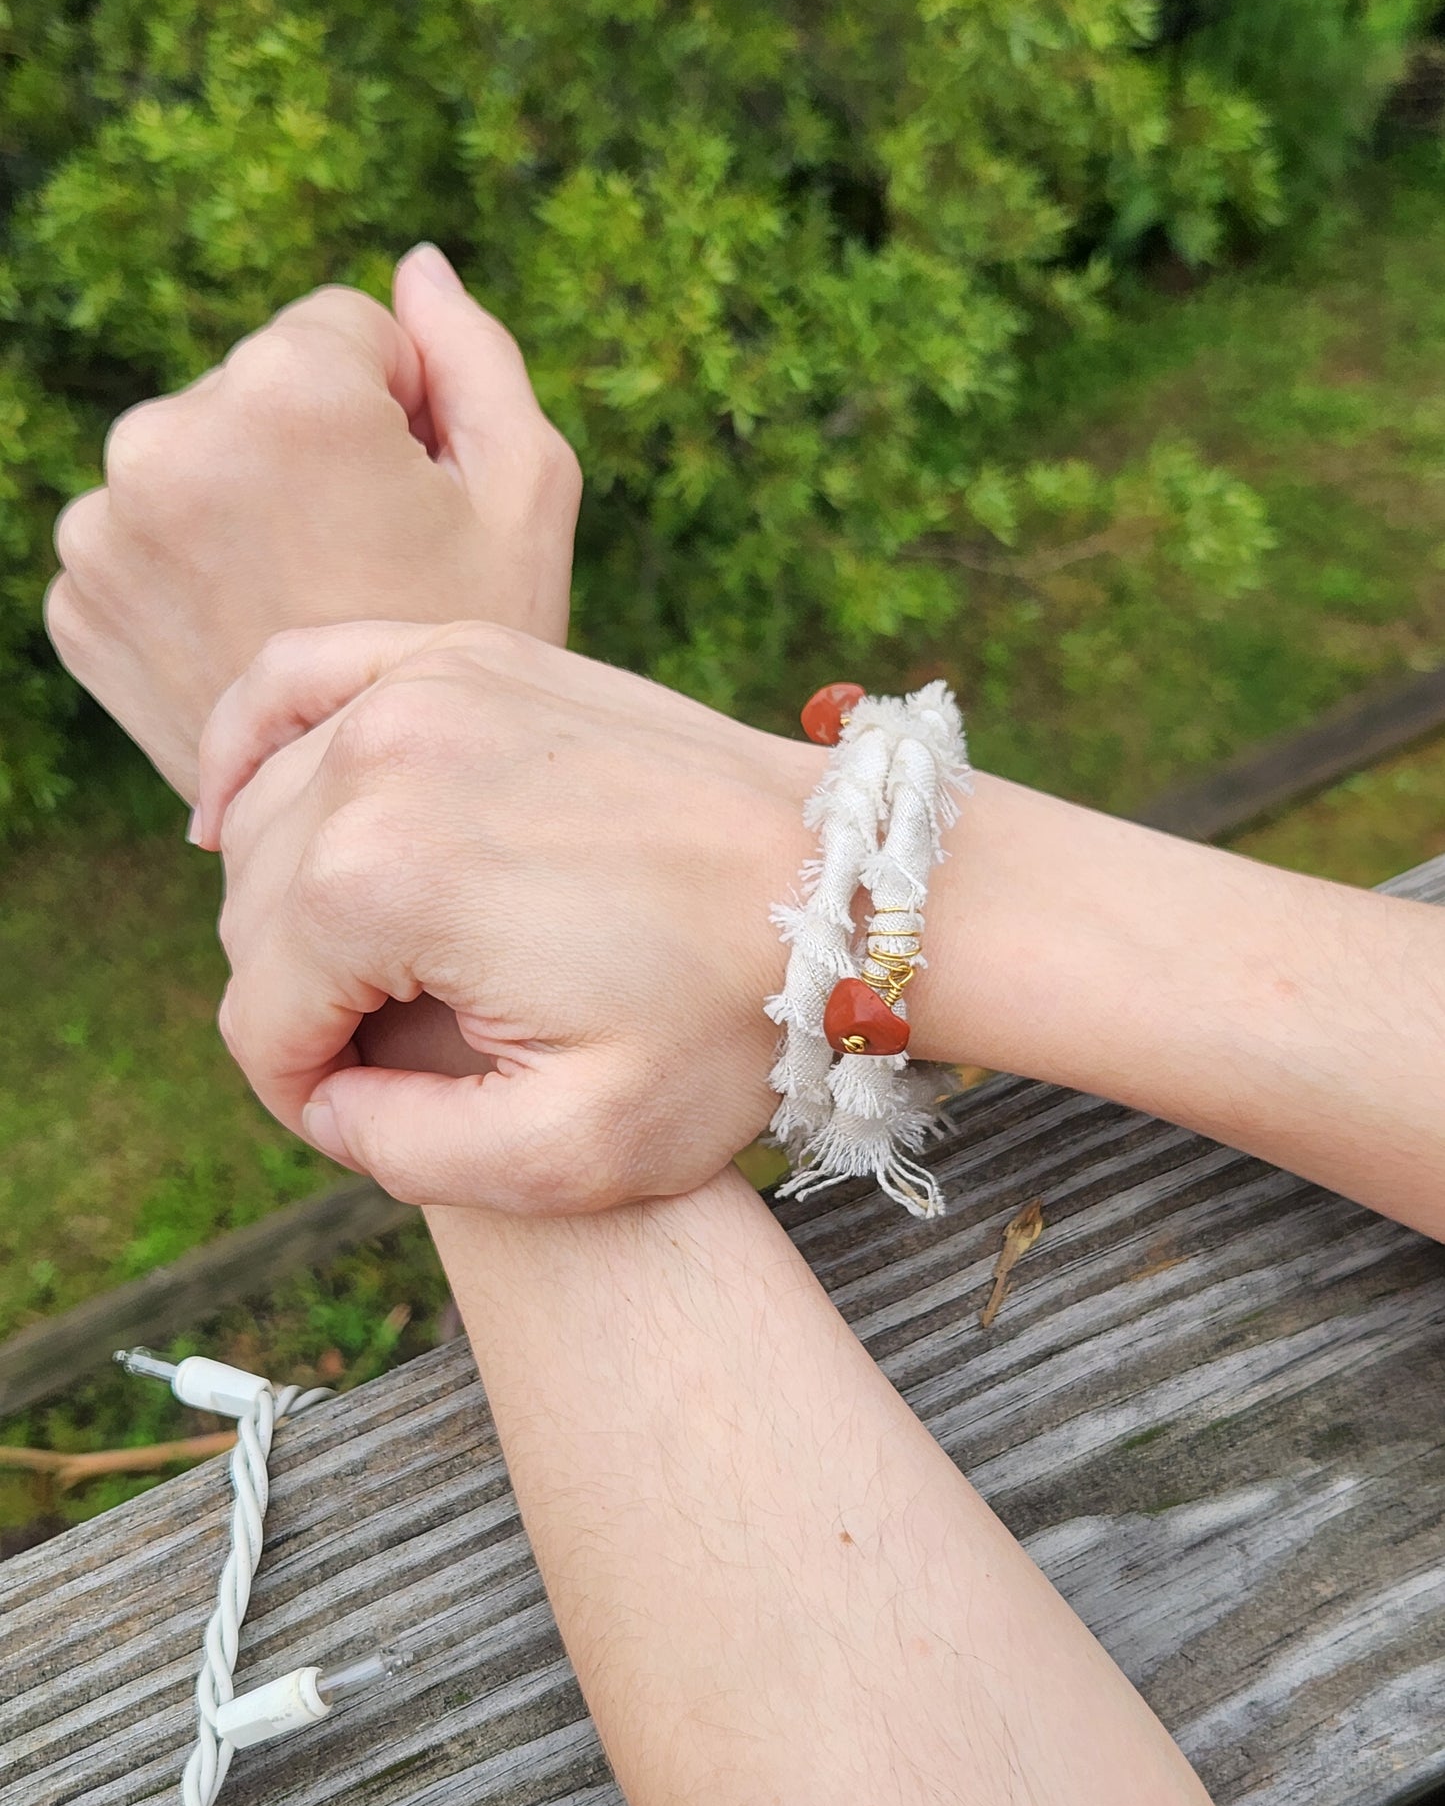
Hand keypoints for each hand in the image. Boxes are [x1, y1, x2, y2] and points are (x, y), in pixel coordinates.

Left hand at [45, 247, 578, 799]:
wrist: (375, 814)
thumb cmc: (464, 650)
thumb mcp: (525, 494)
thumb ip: (475, 356)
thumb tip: (416, 267)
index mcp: (284, 393)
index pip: (347, 326)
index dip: (401, 413)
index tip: (412, 506)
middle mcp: (165, 441)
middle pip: (258, 389)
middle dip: (310, 453)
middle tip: (362, 567)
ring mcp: (103, 530)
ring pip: (194, 463)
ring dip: (243, 508)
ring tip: (304, 608)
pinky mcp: (74, 602)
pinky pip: (144, 542)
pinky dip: (191, 577)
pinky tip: (248, 641)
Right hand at [199, 620, 817, 1212]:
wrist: (849, 890)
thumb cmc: (728, 1023)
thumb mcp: (571, 1151)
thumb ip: (404, 1153)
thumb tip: (323, 1100)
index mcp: (377, 884)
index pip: (261, 1023)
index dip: (312, 1098)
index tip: (390, 1117)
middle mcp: (375, 760)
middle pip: (255, 920)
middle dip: (309, 1005)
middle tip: (411, 1054)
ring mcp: (422, 684)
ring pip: (269, 819)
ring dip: (295, 903)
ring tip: (381, 969)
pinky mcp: (465, 652)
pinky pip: (297, 680)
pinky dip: (251, 744)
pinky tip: (237, 810)